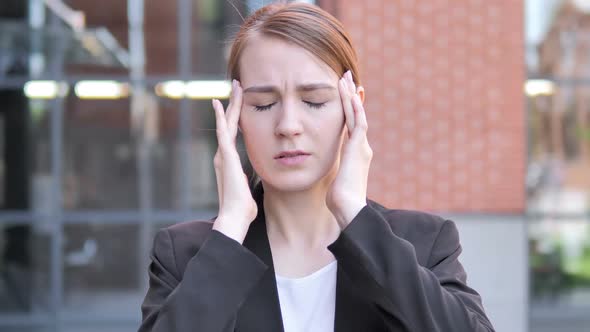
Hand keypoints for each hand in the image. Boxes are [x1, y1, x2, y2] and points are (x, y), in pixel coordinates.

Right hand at [211, 80, 256, 242]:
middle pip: (229, 124)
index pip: (233, 134)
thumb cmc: (242, 208)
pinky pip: (222, 132)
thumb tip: (245, 179)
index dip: (235, 117)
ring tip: (235, 86)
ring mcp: (222, 155)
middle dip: (233, 104)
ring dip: (230, 104)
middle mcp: (223, 155)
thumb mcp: (246, 188)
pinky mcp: (225, 157)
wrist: (235, 216)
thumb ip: (244, 180)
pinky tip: (219, 103)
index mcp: (229, 162)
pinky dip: (220, 117)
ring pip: (226, 123)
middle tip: (237, 85)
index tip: (238, 104)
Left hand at [327, 71, 372, 228]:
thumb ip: (334, 175)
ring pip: (356, 114)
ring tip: (345, 78)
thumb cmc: (340, 201)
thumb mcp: (335, 182)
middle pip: (356, 115)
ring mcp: (361, 146)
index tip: (345, 95)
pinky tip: (349, 93)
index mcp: (355, 154)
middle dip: (351, 96)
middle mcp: (361, 147)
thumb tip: (329, 180)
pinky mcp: (358, 147)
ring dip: (350, 95)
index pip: (352, 126)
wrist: (349, 208)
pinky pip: (357, 121)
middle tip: (347, 78)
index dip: (349, 109)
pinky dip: (353, 106)